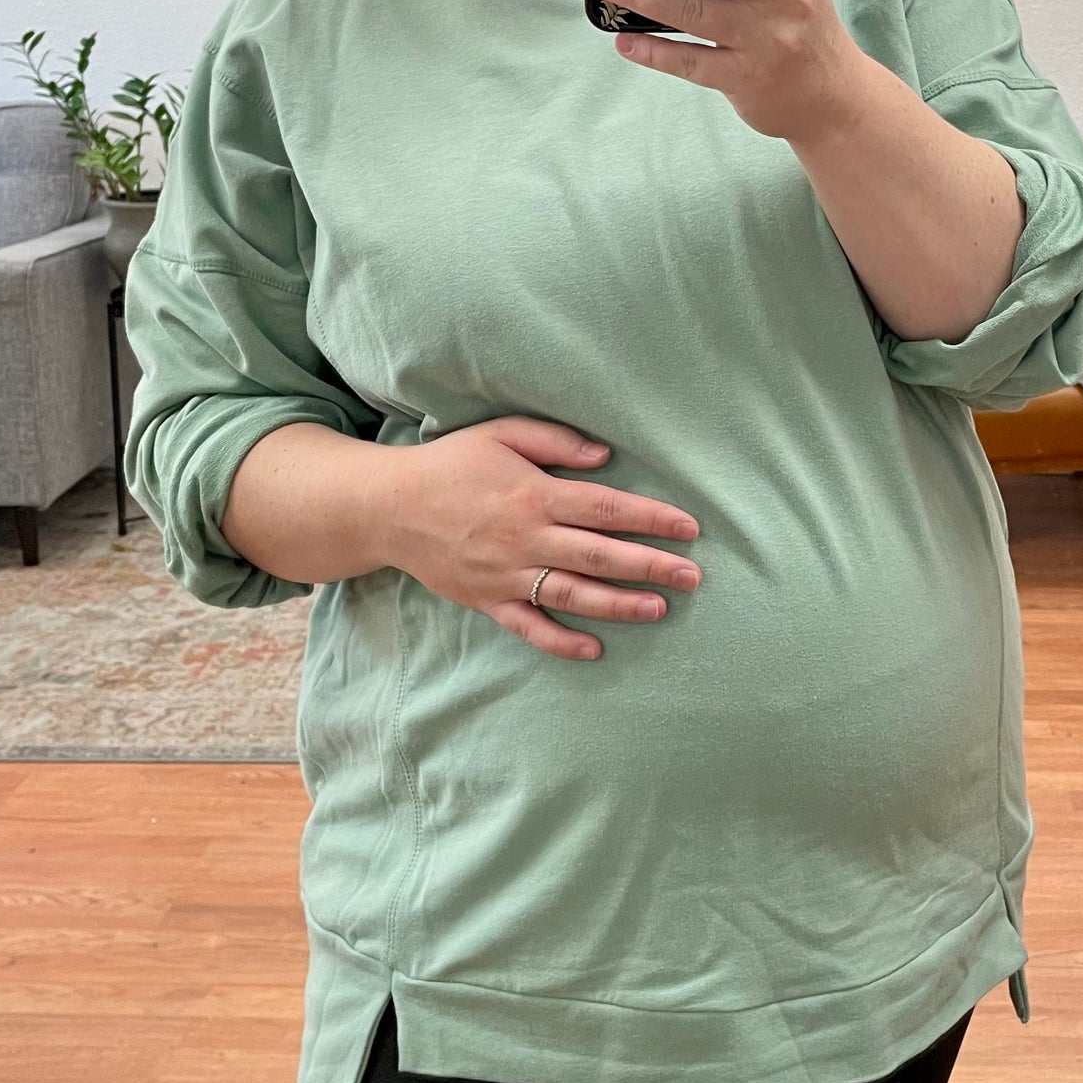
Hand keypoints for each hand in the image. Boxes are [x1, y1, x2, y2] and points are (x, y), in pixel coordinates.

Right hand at [365, 416, 701, 661]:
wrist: (390, 507)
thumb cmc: (452, 464)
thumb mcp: (502, 434)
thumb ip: (555, 442)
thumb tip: (605, 457)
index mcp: (534, 495)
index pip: (607, 508)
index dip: (652, 518)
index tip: (688, 528)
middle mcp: (525, 538)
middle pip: (600, 555)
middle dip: (650, 565)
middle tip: (692, 576)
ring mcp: (506, 575)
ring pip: (573, 594)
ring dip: (620, 604)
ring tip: (660, 608)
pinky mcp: (487, 600)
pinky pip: (529, 626)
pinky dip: (562, 640)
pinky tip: (595, 648)